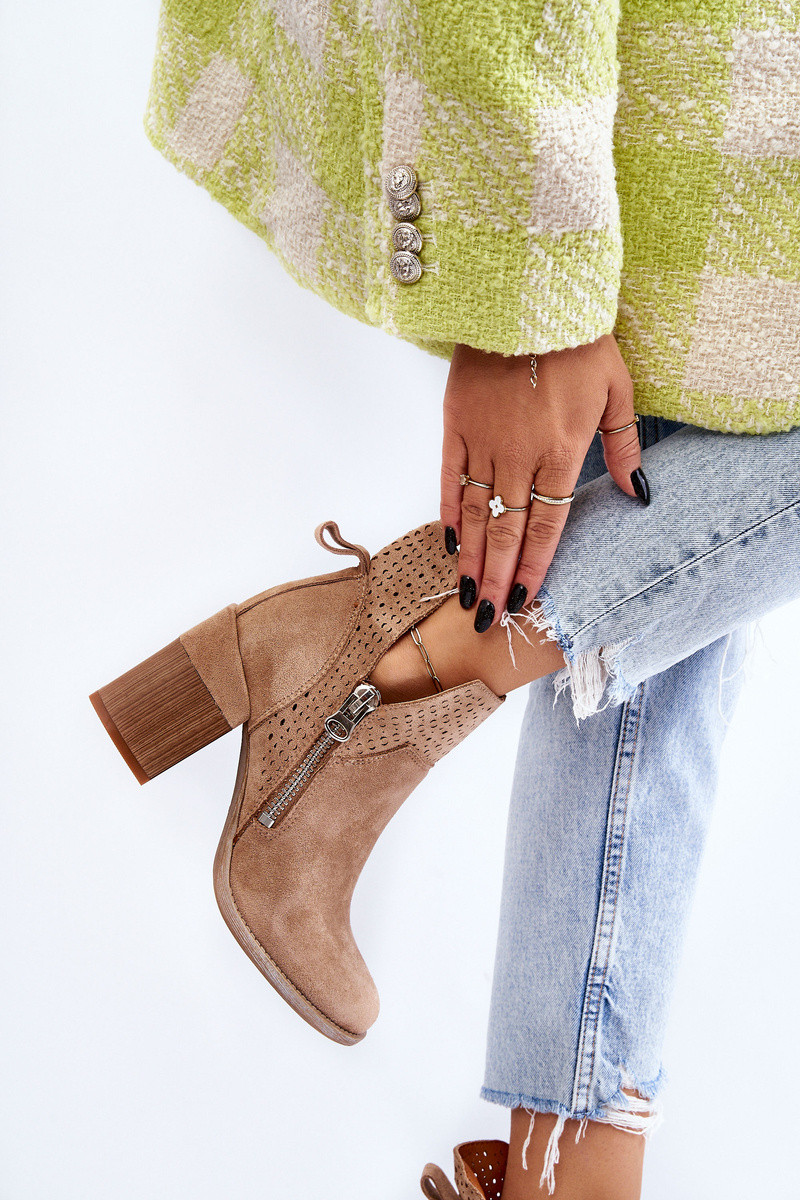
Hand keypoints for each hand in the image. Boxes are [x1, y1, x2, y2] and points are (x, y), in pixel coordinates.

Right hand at [440, 335, 648, 630]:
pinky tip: (447, 541)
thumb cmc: (580, 341)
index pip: (546, 525)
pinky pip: (448, 477)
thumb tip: (638, 493)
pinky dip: (447, 511)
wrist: (529, 294)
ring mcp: (483, 441)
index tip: (522, 600)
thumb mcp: (618, 390)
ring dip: (469, 557)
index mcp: (562, 451)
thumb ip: (623, 447)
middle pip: (505, 529)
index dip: (533, 565)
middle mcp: (519, 455)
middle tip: (485, 617)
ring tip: (464, 592)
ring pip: (474, 512)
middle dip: (495, 578)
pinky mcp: (454, 423)